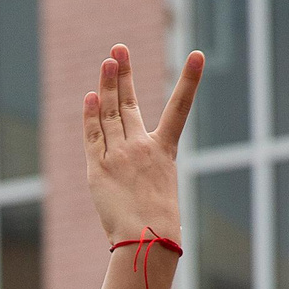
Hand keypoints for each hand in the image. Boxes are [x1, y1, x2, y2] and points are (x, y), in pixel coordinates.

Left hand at [80, 44, 202, 245]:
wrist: (146, 239)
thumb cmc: (158, 225)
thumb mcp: (160, 190)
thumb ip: (145, 170)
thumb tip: (133, 170)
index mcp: (164, 151)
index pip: (180, 108)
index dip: (190, 79)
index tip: (198, 54)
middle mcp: (142, 146)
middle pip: (130, 103)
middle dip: (124, 74)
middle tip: (119, 49)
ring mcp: (119, 155)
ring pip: (110, 113)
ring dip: (107, 86)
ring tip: (107, 62)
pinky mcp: (98, 168)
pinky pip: (93, 135)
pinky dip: (91, 115)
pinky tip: (91, 96)